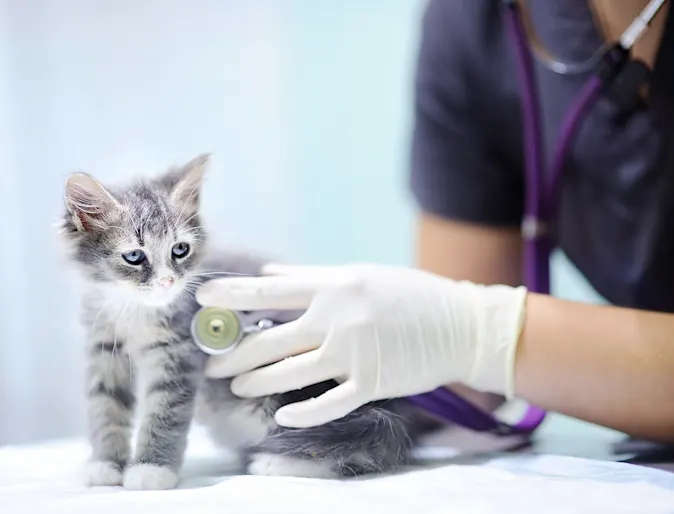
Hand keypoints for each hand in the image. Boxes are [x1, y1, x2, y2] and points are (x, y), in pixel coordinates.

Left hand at [196, 263, 527, 427]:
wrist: (460, 324)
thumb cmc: (408, 294)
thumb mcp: (360, 273)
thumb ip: (312, 275)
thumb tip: (269, 272)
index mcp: (336, 286)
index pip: (271, 291)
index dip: (232, 295)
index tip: (201, 298)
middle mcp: (339, 318)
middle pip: (271, 340)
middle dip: (233, 354)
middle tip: (209, 365)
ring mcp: (354, 354)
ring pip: (290, 374)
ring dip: (257, 382)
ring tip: (235, 386)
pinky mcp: (371, 383)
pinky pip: (328, 403)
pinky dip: (303, 413)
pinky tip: (284, 417)